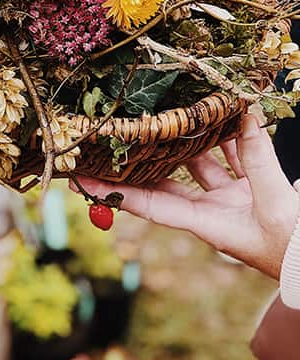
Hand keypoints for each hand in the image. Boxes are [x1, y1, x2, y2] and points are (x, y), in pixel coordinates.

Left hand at [76, 114, 299, 279]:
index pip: (148, 204)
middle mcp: (210, 211)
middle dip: (144, 157)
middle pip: (166, 179)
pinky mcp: (255, 191)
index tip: (81, 180)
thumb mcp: (274, 203)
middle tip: (117, 133)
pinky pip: (233, 159)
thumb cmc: (296, 248)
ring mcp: (231, 200)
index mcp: (204, 224)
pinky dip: (228, 139)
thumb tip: (243, 118)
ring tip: (165, 111)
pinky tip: (221, 115)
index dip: (114, 192)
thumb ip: (256, 159)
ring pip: (200, 163)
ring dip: (188, 139)